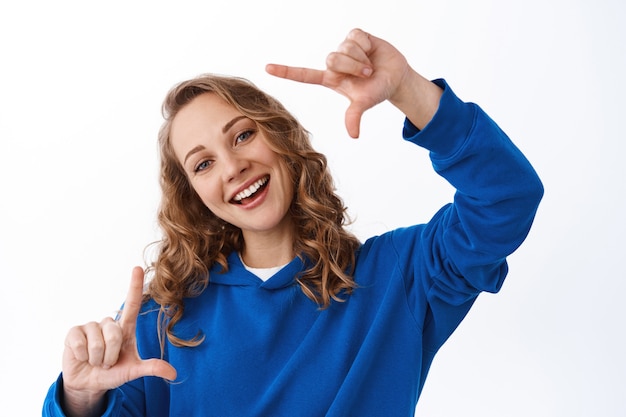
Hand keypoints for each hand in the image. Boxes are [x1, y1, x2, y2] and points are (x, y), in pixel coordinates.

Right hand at [61, 267, 175, 415]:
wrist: (89, 383)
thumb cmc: (113, 372)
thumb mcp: (133, 371)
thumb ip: (151, 368)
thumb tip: (173, 374)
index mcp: (125, 328)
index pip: (131, 304)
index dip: (134, 286)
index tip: (137, 268)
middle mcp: (108, 323)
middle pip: (114, 335)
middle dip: (111, 356)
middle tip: (107, 362)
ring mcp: (90, 326)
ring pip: (97, 342)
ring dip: (97, 358)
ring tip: (95, 360)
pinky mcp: (73, 333)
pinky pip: (80, 344)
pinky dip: (83, 356)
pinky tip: (82, 357)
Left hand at [266, 28, 441, 136]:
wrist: (395, 77)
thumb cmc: (376, 91)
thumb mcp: (364, 103)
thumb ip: (354, 115)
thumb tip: (354, 135)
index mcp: (331, 79)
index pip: (304, 75)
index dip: (286, 72)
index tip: (267, 68)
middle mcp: (335, 63)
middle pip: (331, 59)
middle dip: (352, 67)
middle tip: (365, 74)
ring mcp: (344, 48)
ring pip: (344, 48)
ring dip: (361, 58)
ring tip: (370, 66)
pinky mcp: (355, 36)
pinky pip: (355, 37)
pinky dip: (366, 46)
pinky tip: (371, 51)